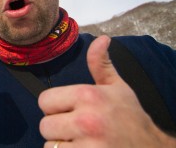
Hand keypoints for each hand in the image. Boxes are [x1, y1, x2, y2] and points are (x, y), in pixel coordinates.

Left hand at [38, 35, 175, 146]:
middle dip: (58, 128)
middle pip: (45, 125)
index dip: (55, 107)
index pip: (45, 101)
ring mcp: (87, 145)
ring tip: (81, 142)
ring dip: (62, 145)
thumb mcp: (117, 87)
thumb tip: (101, 39)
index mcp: (88, 96)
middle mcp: (86, 120)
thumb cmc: (130, 117)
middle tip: (77, 130)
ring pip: (50, 145)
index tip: (69, 111)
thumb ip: (101, 64)